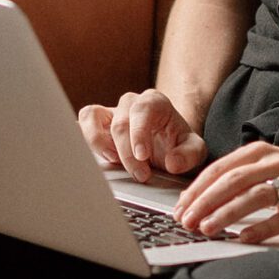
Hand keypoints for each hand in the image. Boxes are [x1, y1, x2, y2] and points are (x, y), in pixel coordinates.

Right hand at [78, 89, 206, 183]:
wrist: (168, 147)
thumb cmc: (178, 145)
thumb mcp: (194, 150)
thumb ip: (189, 155)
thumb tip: (172, 163)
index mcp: (155, 102)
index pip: (142, 111)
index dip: (139, 134)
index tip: (142, 156)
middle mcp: (131, 103)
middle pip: (120, 123)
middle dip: (128, 153)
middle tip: (140, 175)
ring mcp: (112, 110)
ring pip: (94, 116)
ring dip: (100, 143)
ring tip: (114, 162)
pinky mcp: (98, 122)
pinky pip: (84, 120)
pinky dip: (88, 137)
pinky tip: (101, 156)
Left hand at [174, 141, 278, 243]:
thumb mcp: (271, 166)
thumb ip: (241, 176)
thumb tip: (201, 198)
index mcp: (261, 152)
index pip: (220, 169)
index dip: (197, 188)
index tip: (179, 207)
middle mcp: (276, 164)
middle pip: (232, 180)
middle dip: (204, 201)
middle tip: (185, 220)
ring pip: (253, 196)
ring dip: (225, 213)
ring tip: (206, 228)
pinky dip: (259, 228)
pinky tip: (242, 238)